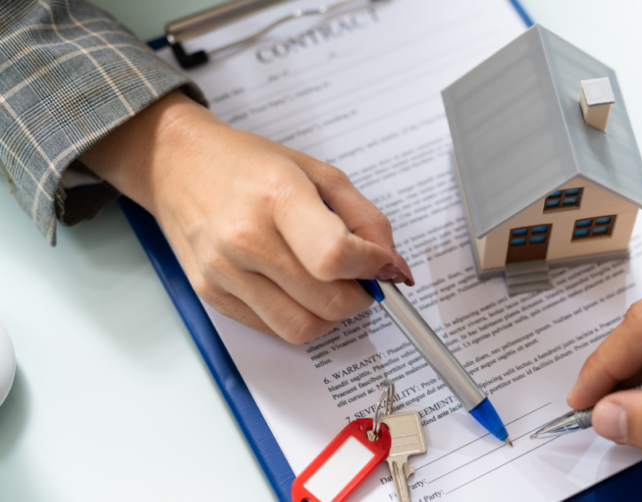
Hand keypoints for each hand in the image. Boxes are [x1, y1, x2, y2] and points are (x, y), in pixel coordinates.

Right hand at [80, 91, 412, 342]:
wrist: (178, 165)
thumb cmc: (251, 166)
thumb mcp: (319, 173)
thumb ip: (366, 219)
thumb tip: (393, 266)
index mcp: (276, 196)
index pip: (335, 256)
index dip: (371, 267)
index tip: (381, 264)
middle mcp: (244, 237)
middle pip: (326, 302)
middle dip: (358, 296)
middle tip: (359, 278)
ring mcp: (223, 271)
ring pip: (301, 328)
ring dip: (330, 316)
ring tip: (328, 285)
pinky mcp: (210, 295)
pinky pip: (272, 330)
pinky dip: (297, 317)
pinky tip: (294, 287)